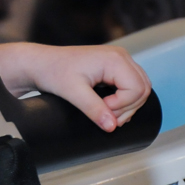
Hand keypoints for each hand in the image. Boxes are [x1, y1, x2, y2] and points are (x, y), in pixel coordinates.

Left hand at [0, 42, 151, 131]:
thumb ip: (94, 109)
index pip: (137, 89)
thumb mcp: (73, 92)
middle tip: (105, 117)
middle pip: (143, 89)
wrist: (41, 64)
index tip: (103, 110)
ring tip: (106, 113)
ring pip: (140, 88)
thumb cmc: (53, 71)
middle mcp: (121, 57)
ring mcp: (119, 61)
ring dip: (127, 106)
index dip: (122, 106)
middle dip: (127, 108)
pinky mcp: (114, 67)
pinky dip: (124, 100)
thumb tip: (112, 127)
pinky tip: (108, 107)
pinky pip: (131, 86)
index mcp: (114, 59)